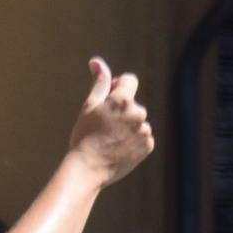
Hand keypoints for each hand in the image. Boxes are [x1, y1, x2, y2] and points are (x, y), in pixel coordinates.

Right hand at [67, 58, 153, 183]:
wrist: (87, 170)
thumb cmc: (83, 137)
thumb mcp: (89, 107)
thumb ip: (99, 83)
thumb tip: (97, 62)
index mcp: (122, 100)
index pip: (129, 81)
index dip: (118, 87)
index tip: (109, 100)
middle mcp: (138, 113)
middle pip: (133, 105)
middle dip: (122, 112)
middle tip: (103, 128)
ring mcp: (144, 130)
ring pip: (138, 122)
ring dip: (128, 128)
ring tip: (110, 141)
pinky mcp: (148, 145)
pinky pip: (142, 138)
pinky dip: (133, 142)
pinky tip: (118, 149)